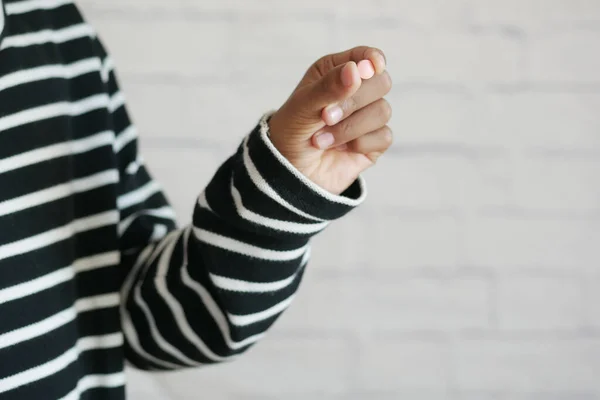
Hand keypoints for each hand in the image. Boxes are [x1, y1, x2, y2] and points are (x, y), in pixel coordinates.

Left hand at [268, 46, 392, 194]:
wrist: (289, 172)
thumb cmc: (291, 132)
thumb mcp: (303, 106)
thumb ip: (329, 87)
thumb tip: (356, 71)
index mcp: (337, 72)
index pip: (366, 57)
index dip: (372, 59)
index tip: (371, 68)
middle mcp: (356, 91)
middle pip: (381, 83)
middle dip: (353, 102)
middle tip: (325, 117)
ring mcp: (367, 117)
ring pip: (383, 111)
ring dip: (349, 128)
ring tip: (321, 140)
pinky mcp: (374, 142)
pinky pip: (384, 136)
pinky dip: (359, 144)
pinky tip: (339, 151)